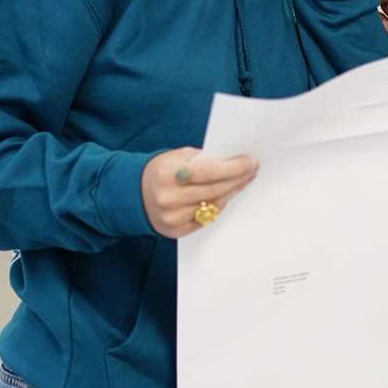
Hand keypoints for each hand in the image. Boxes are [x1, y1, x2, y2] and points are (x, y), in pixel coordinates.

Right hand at [141, 148, 258, 238]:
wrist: (134, 194)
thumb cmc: (162, 170)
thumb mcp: (177, 157)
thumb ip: (203, 159)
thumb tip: (235, 159)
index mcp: (168, 174)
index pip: (209, 172)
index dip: (233, 168)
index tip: (251, 162)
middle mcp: (169, 198)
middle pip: (215, 190)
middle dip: (238, 179)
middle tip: (253, 170)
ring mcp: (172, 217)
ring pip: (214, 206)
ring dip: (232, 192)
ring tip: (244, 180)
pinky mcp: (176, 231)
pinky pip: (206, 219)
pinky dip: (219, 206)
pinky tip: (228, 195)